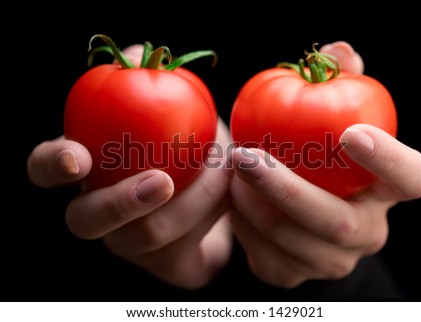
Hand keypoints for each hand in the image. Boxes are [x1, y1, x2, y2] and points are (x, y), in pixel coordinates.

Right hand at [27, 45, 233, 288]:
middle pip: (84, 220)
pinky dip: (214, 213)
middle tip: (163, 180)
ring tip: (226, 167)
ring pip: (147, 233)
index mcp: (90, 170)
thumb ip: (147, 81)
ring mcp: (129, 243)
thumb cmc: (190, 142)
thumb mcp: (178, 108)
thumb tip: (133, 52)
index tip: (79, 158)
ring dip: (195, 196)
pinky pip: (185, 247)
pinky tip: (233, 191)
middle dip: (122, 201)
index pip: (46, 168)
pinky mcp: (164, 265)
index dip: (53, 164)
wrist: (224, 190)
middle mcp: (100, 211)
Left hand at [228, 42, 420, 287]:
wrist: (290, 203)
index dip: (390, 159)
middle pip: (339, 223)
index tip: (352, 131)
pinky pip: (266, 257)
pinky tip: (232, 199)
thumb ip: (338, 82)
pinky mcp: (295, 274)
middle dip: (287, 189)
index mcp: (386, 190)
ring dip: (254, 205)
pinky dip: (242, 226)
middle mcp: (368, 232)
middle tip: (246, 155)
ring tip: (231, 171)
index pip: (412, 178)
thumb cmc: (312, 149)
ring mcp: (333, 261)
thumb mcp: (327, 115)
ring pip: (294, 242)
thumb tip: (339, 51)